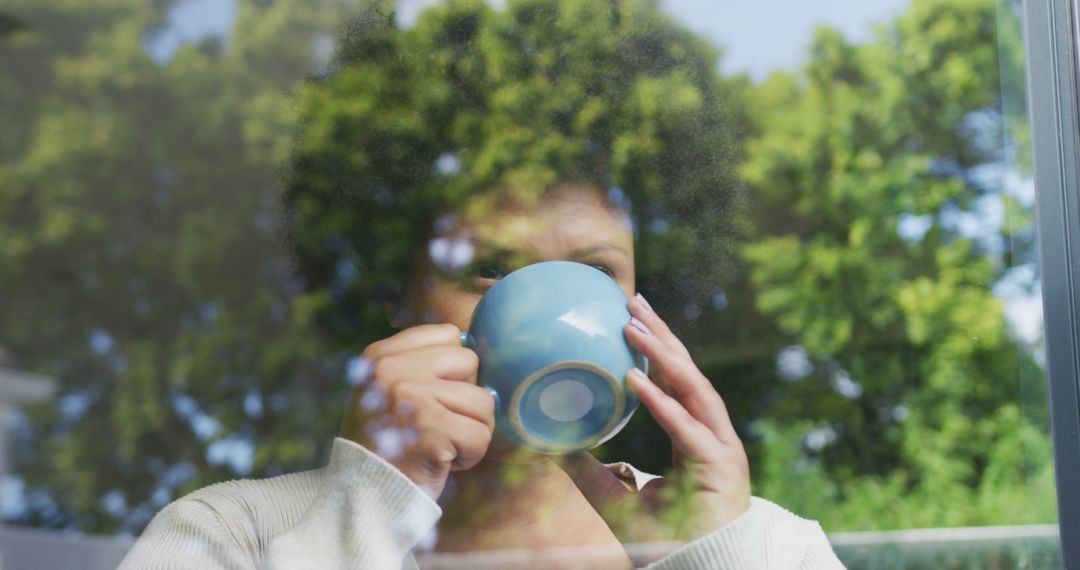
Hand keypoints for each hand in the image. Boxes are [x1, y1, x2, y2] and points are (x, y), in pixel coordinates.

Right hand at [341, 324, 495, 499]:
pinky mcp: (433, 430)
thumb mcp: (389, 391)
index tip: (429, 399)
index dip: (452, 370)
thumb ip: (423, 363)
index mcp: (380, 355)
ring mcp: (412, 398)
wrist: (367, 499)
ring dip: (471, 430)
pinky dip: (471, 455)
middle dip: (465, 399)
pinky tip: (443, 462)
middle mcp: (392, 370)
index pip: (448, 334)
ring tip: (440, 445)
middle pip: (470, 362)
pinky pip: (482, 434)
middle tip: (437, 426)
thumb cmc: (389, 444)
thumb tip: (473, 342)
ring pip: (483, 400)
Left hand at [560, 294, 750, 542]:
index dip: (657, 347)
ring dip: (662, 354)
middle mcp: (711, 434)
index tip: (632, 315)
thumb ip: (590, 471)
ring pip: (692, 388)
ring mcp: (720, 447)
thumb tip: (551, 446)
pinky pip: (686, 428)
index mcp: (694, 435)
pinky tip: (635, 378)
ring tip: (634, 326)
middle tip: (632, 300)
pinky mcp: (720, 466)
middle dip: (661, 334)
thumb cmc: (666, 540)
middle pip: (687, 372)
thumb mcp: (615, 498)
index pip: (676, 380)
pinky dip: (661, 402)